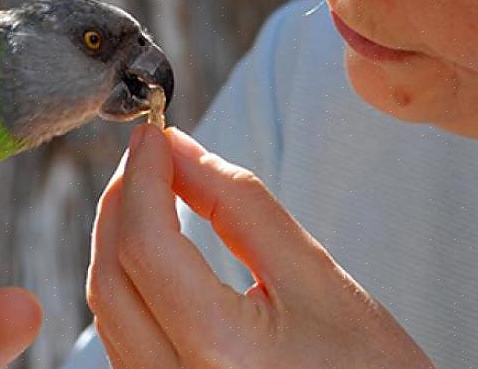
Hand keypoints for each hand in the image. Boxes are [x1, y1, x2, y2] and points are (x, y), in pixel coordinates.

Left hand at [88, 124, 435, 368]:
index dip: (143, 177)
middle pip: (111, 277)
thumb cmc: (369, 367)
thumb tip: (181, 151)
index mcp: (220, 352)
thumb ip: (241, 206)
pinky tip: (151, 247)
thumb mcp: (316, 275)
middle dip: (122, 202)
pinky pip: (122, 337)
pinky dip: (128, 280)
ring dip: (118, 239)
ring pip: (108, 310)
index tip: (154, 133)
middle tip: (149, 154)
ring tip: (149, 189)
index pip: (147, 245)